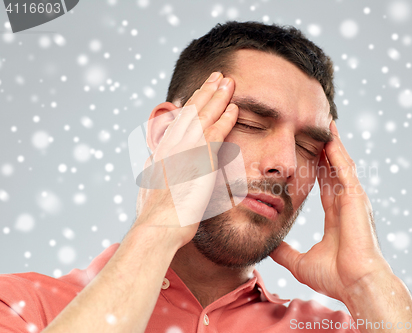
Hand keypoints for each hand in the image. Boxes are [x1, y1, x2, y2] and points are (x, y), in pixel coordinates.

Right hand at [133, 72, 237, 248]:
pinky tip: (235, 107)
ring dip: (218, 96)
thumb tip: (149, 159)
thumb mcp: (147, 184)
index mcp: (162, 149)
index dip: (193, 103)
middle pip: (192, 110)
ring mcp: (186, 149)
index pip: (180, 119)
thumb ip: (151, 167)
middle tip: (218, 76)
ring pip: (205, 115)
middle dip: (206, 91)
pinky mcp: (200, 159)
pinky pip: (217, 132)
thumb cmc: (153, 214)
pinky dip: (226, 118)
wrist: (157, 225)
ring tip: (228, 81)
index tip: (201, 91)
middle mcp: (173, 143)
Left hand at [270, 120, 392, 301]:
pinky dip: (338, 152)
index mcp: (336, 215)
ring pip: (341, 164)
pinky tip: (330, 137)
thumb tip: (269, 248)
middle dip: (326, 149)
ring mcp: (353, 199)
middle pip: (334, 169)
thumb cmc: (335, 277)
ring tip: (325, 124)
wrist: (357, 284)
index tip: (309, 153)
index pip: (325, 185)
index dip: (319, 168)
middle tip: (316, 129)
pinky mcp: (357, 198)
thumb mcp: (301, 262)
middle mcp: (347, 203)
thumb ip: (285, 253)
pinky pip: (345, 169)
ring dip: (333, 144)